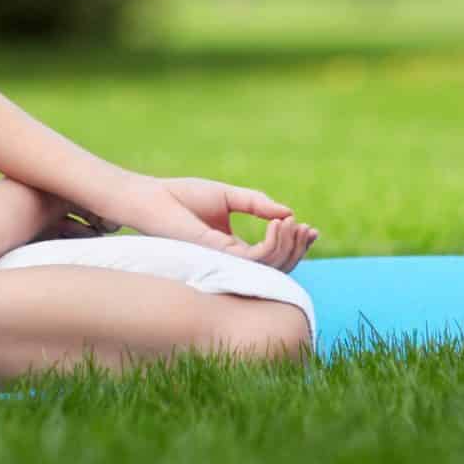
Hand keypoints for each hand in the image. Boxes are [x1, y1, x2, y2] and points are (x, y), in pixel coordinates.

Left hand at [84, 174, 318, 271]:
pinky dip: (272, 243)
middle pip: (277, 268)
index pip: (272, 258)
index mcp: (234, 250)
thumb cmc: (183, 196)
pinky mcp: (218, 256)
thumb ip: (257, 203)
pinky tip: (277, 223)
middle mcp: (231, 261)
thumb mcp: (228, 196)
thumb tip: (289, 212)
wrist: (152, 197)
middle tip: (308, 228)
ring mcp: (225, 262)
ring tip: (291, 222)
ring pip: (270, 268)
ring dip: (288, 246)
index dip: (295, 246)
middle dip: (297, 249)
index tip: (311, 228)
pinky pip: (255, 259)